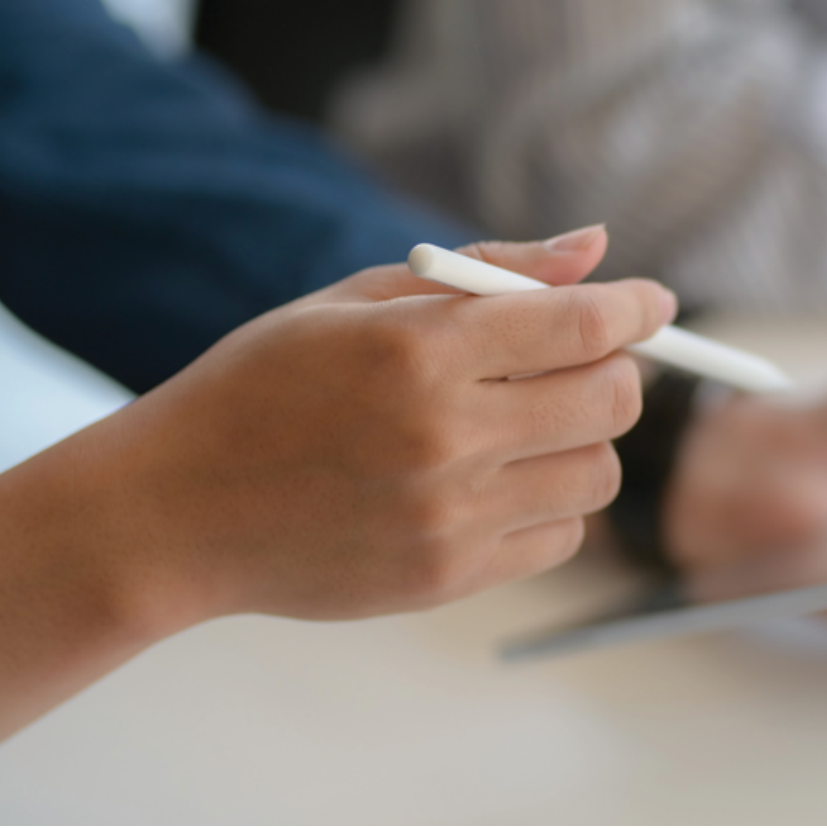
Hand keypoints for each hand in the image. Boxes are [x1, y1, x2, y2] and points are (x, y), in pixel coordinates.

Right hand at [0, 225, 677, 822]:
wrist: (173, 511)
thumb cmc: (264, 386)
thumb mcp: (359, 301)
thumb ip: (489, 272)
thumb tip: (597, 249)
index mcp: (419, 351)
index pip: (582, 327)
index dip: (636, 310)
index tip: (653, 304)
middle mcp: (443, 435)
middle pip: (610, 400)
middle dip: (614, 371)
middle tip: (578, 362)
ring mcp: (449, 516)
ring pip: (598, 473)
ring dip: (582, 441)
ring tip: (520, 425)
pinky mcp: (446, 578)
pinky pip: (560, 537)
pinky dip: (550, 504)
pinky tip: (493, 481)